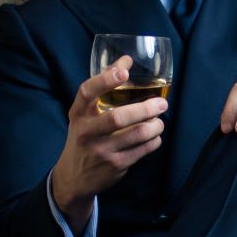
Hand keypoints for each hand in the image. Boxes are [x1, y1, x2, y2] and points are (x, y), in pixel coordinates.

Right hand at [51, 57, 167, 230]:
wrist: (74, 176)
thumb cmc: (84, 136)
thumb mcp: (84, 113)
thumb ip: (103, 86)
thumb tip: (126, 59)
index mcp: (78, 114)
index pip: (87, 93)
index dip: (105, 80)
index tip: (124, 72)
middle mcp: (87, 132)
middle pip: (118, 118)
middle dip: (145, 109)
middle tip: (162, 103)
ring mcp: (102, 151)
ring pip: (137, 135)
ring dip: (155, 126)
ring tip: (160, 121)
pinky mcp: (116, 166)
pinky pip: (143, 150)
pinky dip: (154, 141)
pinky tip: (154, 136)